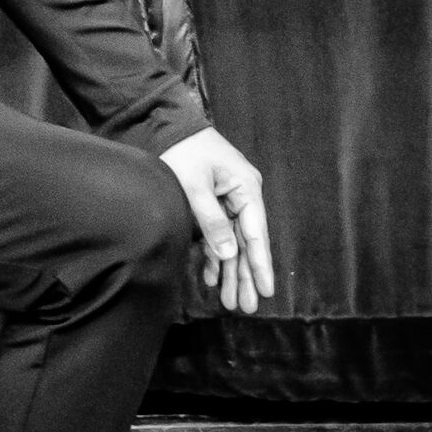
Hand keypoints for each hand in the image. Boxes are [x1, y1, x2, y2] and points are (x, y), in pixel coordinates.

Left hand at [158, 124, 274, 313]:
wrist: (165, 124)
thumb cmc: (183, 150)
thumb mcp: (194, 185)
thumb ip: (211, 220)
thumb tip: (229, 254)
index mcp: (247, 189)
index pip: (256, 235)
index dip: (260, 266)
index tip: (266, 292)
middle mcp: (243, 196)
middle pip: (246, 244)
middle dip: (244, 277)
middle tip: (243, 307)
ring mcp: (229, 200)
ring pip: (232, 242)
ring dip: (229, 271)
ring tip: (228, 301)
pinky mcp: (214, 202)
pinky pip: (217, 234)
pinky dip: (214, 255)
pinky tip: (211, 276)